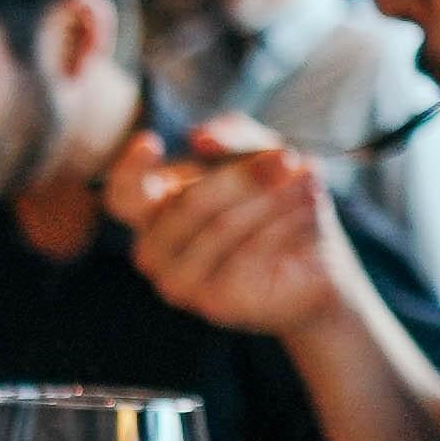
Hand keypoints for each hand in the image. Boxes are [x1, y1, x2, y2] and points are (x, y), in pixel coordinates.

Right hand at [106, 117, 366, 341]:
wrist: (316, 265)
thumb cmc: (278, 205)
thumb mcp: (260, 156)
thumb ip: (233, 136)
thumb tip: (200, 137)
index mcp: (154, 212)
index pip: (122, 195)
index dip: (129, 170)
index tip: (151, 143)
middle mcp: (155, 251)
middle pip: (187, 204)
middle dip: (243, 177)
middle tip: (286, 158)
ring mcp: (178, 282)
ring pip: (221, 227)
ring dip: (272, 199)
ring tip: (309, 180)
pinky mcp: (213, 304)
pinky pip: (246, 255)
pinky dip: (283, 226)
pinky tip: (309, 212)